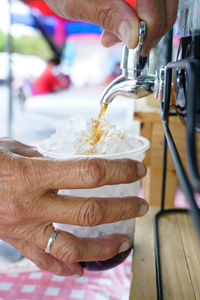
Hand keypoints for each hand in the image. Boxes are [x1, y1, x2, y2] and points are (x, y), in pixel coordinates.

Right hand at [0, 138, 147, 275]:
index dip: (118, 170)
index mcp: (31, 174)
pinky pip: (44, 261)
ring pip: (73, 247)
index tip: (136, 170)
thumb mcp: (12, 148)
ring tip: (123, 242)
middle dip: (123, 208)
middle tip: (140, 204)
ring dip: (104, 247)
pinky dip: (65, 268)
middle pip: (90, 211)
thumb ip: (43, 155)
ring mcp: (23, 228)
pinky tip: (82, 268)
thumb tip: (66, 158)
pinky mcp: (16, 241)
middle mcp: (30, 205)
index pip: (88, 173)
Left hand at [44, 0, 178, 54]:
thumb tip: (133, 36)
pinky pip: (153, 1)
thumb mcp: (76, 2)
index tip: (138, 45)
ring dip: (151, 24)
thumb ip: (106, 15)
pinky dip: (144, 16)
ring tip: (125, 39)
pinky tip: (126, 27)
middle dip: (154, 27)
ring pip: (163, 1)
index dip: (152, 22)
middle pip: (166, 0)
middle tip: (138, 48)